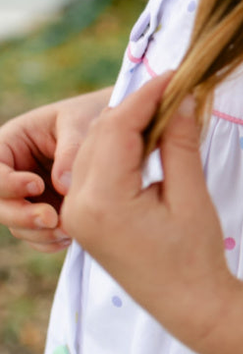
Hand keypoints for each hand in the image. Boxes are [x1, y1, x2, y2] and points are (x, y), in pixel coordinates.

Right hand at [0, 88, 111, 251]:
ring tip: (68, 230)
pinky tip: (70, 237)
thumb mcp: (80, 121)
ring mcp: (28, 196)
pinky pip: (37, 235)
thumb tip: (62, 187)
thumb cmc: (92, 113)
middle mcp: (14, 172)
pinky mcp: (45, 212)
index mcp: (11, 143)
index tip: (37, 184)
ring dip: (38, 232)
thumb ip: (70, 150)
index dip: (8, 182)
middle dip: (21, 215)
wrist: (120, 127)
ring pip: (17, 224)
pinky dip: (50, 240)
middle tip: (51, 218)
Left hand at [61, 74, 237, 348]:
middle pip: (101, 134)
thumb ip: (179, 143)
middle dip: (136, 106)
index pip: (118, 128)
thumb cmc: (195, 254)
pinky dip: (120, 146)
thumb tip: (180, 96)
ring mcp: (77, 214)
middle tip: (175, 86)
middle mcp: (79, 206)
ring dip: (127, 124)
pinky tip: (148, 136)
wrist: (189, 304)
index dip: (147, 95)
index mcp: (102, 201)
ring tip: (166, 107)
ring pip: (95, 148)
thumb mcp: (190, 195)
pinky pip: (96, 168)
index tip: (175, 73)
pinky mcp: (86, 219)